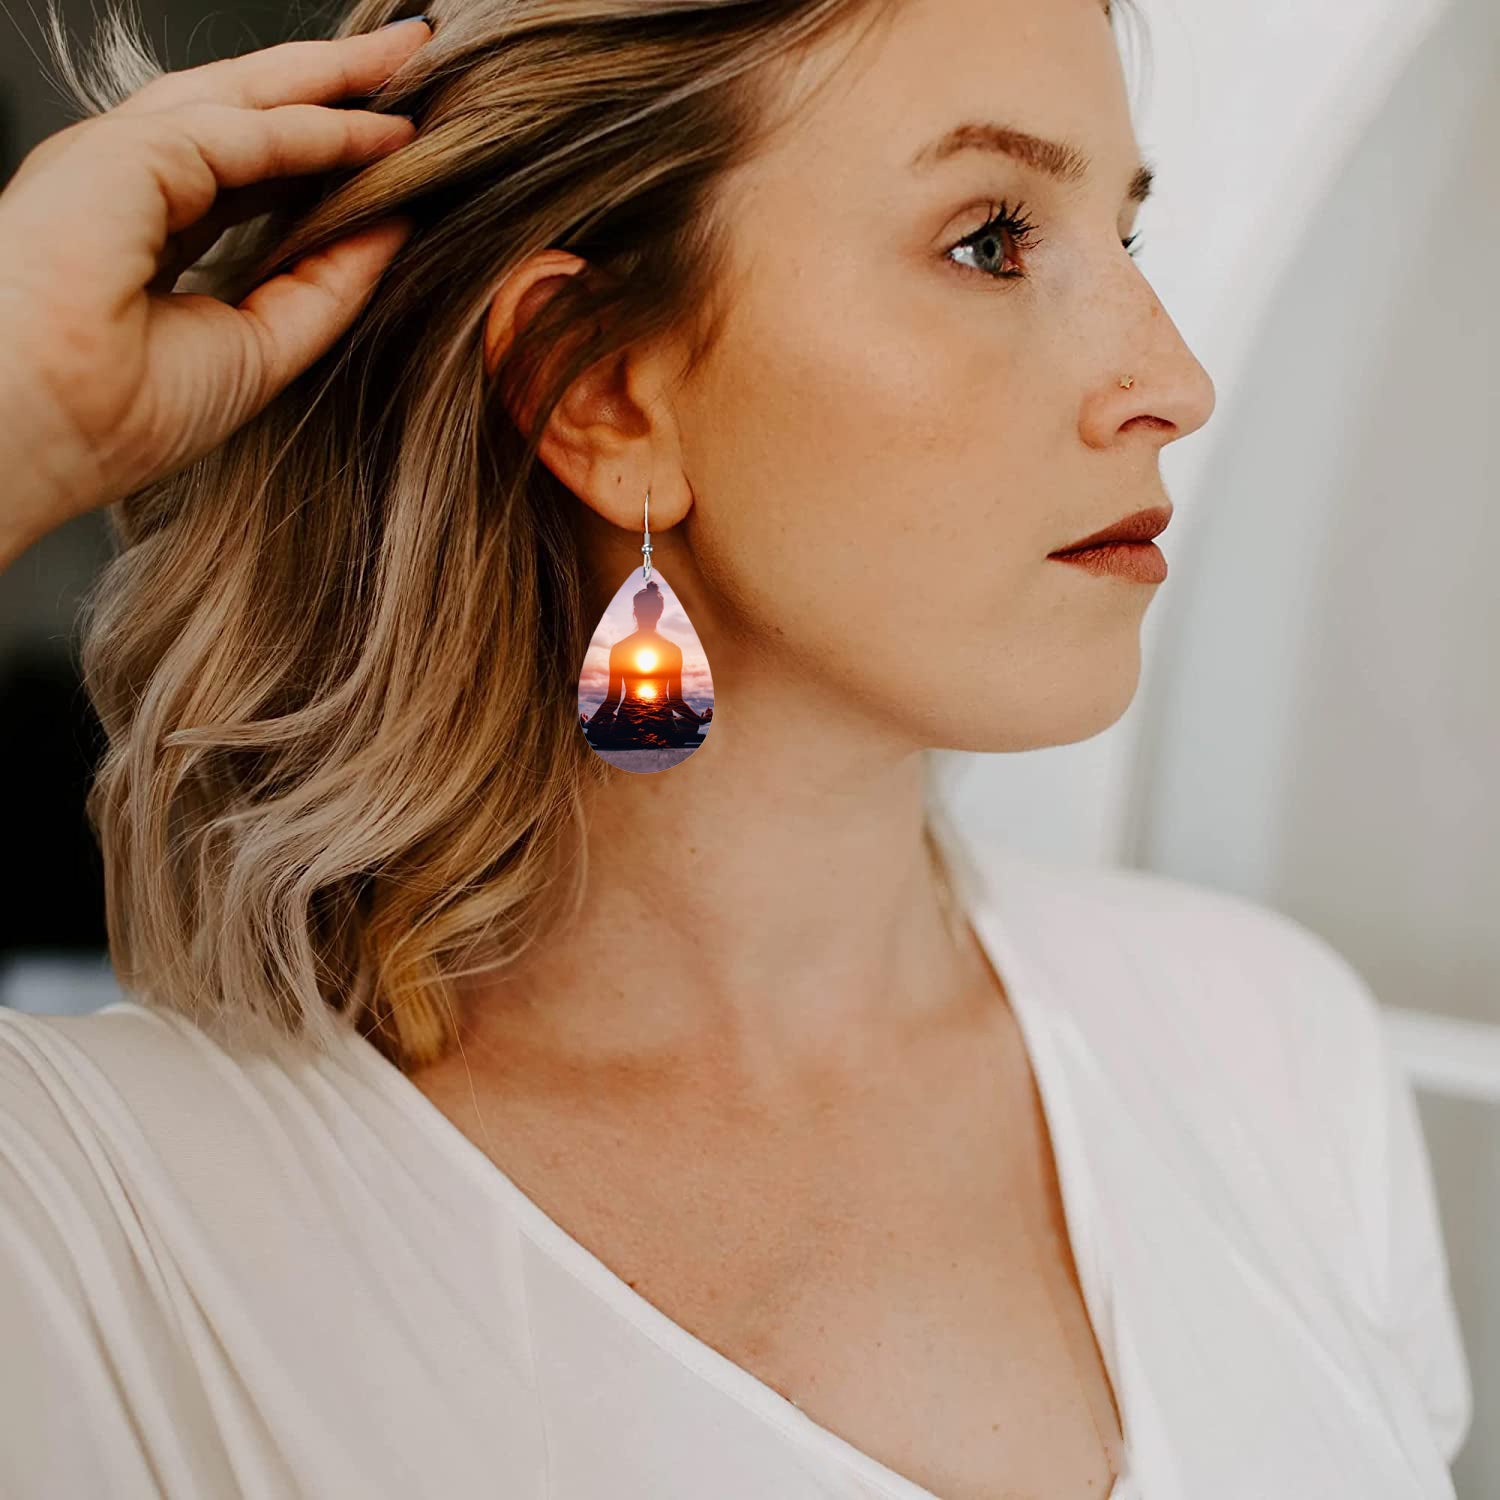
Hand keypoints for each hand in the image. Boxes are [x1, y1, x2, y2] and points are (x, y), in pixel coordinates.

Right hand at [0, 19, 432, 566]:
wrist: (36, 428)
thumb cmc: (112, 413)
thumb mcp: (256, 347)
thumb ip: (324, 285)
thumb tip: (393, 224)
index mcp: (138, 232)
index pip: (243, 171)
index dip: (319, 152)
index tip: (392, 144)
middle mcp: (124, 183)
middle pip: (244, 112)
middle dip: (329, 82)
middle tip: (411, 54)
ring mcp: (118, 158)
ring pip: (245, 98)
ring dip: (332, 78)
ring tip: (410, 56)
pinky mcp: (127, 152)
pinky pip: (248, 133)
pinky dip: (322, 130)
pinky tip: (383, 132)